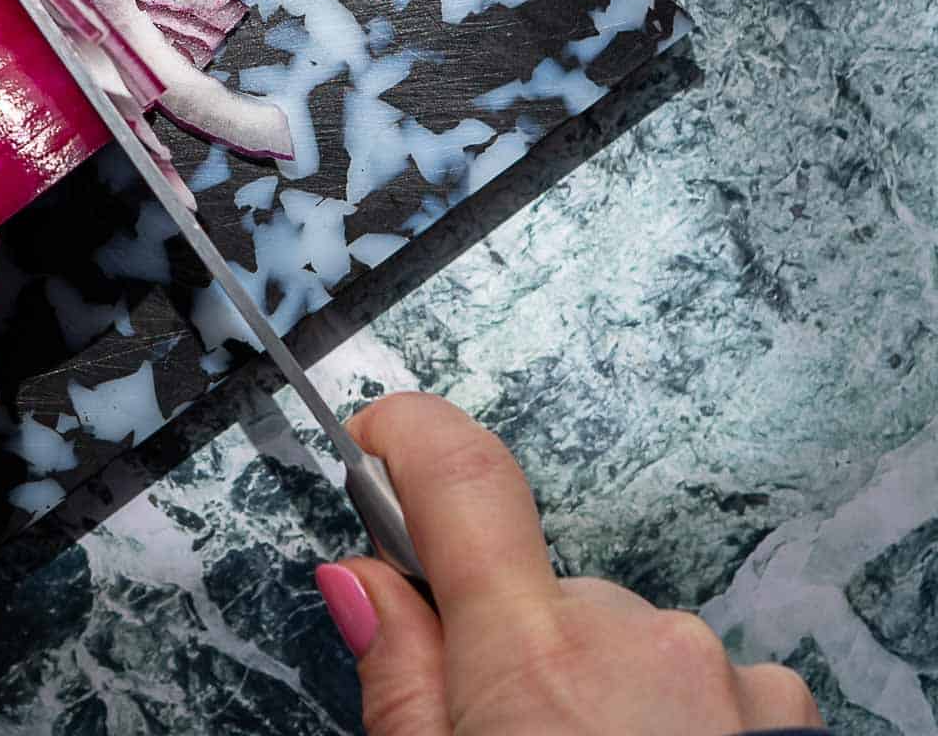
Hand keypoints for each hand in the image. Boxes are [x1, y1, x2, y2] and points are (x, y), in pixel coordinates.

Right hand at [320, 394, 821, 734]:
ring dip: (589, 692)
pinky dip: (665, 720)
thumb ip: (400, 676)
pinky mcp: (780, 716)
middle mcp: (637, 640)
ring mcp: (721, 676)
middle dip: (502, 645)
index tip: (377, 436)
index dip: (408, 434)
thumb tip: (362, 581)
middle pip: (537, 589)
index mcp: (531, 659)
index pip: (463, 478)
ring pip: (617, 640)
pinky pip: (697, 681)